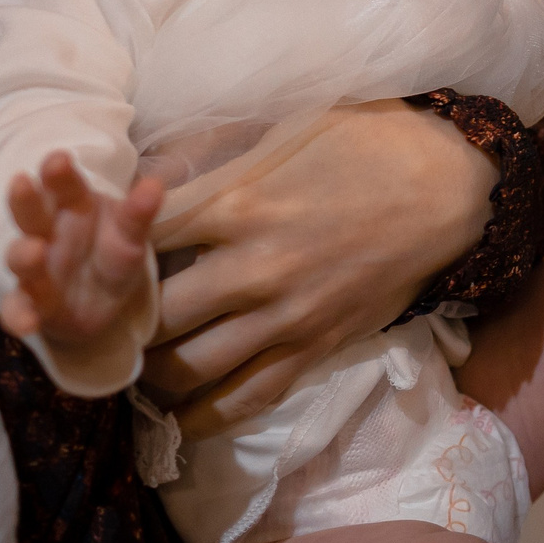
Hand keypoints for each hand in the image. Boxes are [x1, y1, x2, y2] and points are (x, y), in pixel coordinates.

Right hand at [0, 150, 162, 348]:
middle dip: (26, 200)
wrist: (100, 301)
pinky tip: (27, 323)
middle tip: (21, 183)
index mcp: (71, 207)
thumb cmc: (110, 252)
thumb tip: (154, 184)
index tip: (59, 160)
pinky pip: (17, 310)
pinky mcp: (33, 306)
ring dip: (23, 255)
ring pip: (20, 258)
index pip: (64, 185)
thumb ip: (137, 214)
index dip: (59, 174)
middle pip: (32, 214)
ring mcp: (36, 271)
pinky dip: (18, 316)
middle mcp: (46, 234)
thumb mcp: (129, 235)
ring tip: (33, 251)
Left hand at [139, 100, 496, 439]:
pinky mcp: (315, 348)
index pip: (141, 235)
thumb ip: (210, 149)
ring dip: (151, 371)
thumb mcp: (283, 125)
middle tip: (105, 317)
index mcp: (239, 199)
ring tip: (133, 362)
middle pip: (154, 312)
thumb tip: (145, 171)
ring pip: (189, 366)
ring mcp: (285, 315)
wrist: (447, 188)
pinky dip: (204, 415)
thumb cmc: (366, 142)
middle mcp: (254, 265)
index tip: (96, 247)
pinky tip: (178, 417)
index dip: (107, 244)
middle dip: (122, 317)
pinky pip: (246, 399)